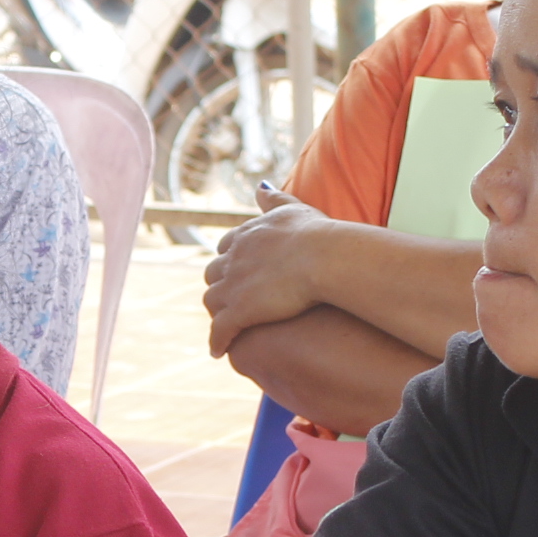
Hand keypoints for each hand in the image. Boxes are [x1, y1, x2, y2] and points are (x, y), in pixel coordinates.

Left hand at [200, 186, 327, 357]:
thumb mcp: (294, 208)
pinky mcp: (240, 311)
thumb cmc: (318, 234)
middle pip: (213, 273)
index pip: (226, 247)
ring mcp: (234, 285)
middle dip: (218, 285)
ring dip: (216, 313)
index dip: (231, 260)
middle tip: (228, 300)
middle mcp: (234, 258)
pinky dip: (217, 340)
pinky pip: (221, 331)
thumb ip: (275, 199)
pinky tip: (219, 350)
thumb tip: (260, 186)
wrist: (325, 257)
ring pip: (212, 301)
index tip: (238, 270)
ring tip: (223, 327)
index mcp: (247, 235)